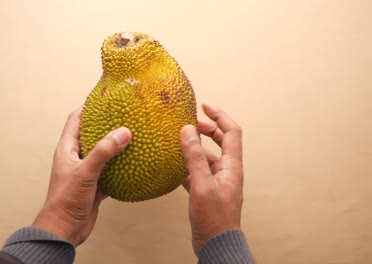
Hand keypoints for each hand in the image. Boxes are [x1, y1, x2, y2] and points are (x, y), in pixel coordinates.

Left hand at [32, 107, 131, 246]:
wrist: (64, 230)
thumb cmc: (65, 201)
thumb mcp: (85, 173)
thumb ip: (103, 152)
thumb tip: (123, 132)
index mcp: (67, 149)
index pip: (75, 120)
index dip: (87, 106)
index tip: (103, 97)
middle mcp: (76, 158)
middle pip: (91, 134)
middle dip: (106, 124)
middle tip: (124, 115)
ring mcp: (86, 171)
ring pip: (102, 153)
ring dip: (115, 145)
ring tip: (133, 135)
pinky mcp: (94, 185)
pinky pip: (110, 171)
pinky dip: (121, 166)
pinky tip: (134, 162)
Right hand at [180, 103, 243, 255]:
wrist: (216, 245)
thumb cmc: (214, 219)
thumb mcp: (202, 184)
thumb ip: (195, 157)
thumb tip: (188, 131)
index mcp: (231, 166)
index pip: (231, 132)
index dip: (219, 116)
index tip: (205, 105)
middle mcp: (227, 171)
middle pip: (221, 141)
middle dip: (207, 129)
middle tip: (190, 123)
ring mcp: (217, 181)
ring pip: (207, 157)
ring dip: (195, 147)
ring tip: (179, 142)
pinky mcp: (207, 191)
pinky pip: (198, 172)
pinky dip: (188, 165)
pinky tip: (175, 165)